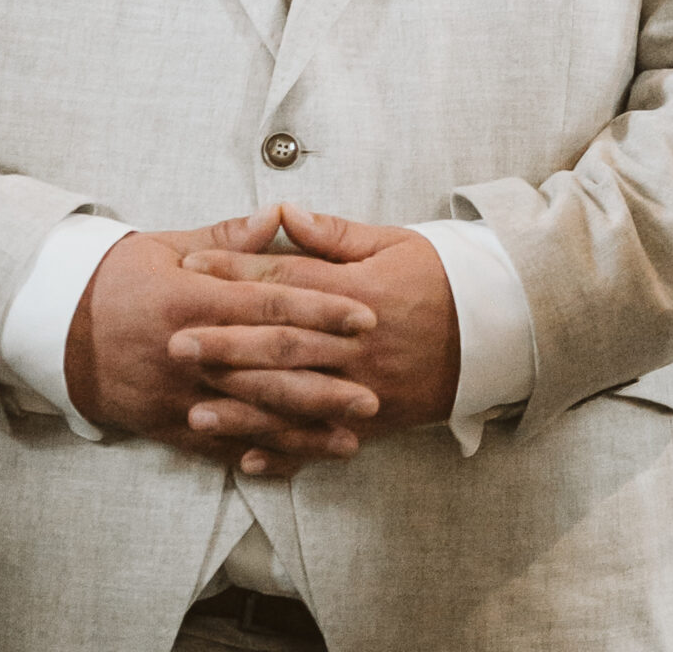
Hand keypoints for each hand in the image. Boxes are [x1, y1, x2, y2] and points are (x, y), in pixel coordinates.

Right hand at [65, 209, 380, 475]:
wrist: (55, 330)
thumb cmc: (118, 278)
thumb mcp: (166, 246)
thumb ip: (228, 239)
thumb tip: (279, 215)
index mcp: (192, 297)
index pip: (268, 305)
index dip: (320, 311)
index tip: (364, 316)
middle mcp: (188, 350)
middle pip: (268, 366)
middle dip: (325, 378)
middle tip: (374, 388)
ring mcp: (178, 394)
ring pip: (252, 414)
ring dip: (306, 426)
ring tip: (353, 433)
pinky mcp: (169, 425)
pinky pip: (222, 445)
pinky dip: (263, 453)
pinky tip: (300, 459)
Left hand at [174, 204, 459, 440]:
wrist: (497, 328)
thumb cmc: (439, 275)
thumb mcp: (391, 241)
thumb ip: (334, 234)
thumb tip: (285, 212)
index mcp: (358, 292)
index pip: (286, 281)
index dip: (236, 273)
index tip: (192, 268)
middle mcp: (357, 344)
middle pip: (281, 344)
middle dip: (225, 343)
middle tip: (175, 341)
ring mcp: (365, 388)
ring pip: (295, 401)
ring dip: (243, 408)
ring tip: (194, 410)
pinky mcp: (374, 422)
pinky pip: (322, 442)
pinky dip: (284, 454)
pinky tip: (244, 460)